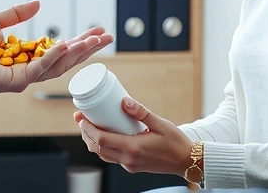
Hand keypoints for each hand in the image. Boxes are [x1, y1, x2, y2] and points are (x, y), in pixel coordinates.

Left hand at [0, 0, 113, 96]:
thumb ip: (17, 14)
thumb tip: (38, 3)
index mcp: (26, 57)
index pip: (58, 49)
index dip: (78, 40)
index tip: (96, 31)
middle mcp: (29, 70)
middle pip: (65, 59)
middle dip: (87, 48)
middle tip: (107, 36)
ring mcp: (25, 78)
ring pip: (59, 65)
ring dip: (79, 52)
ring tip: (96, 39)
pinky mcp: (17, 81)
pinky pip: (40, 68)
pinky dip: (54, 56)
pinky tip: (68, 44)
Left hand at [75, 96, 194, 176]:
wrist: (187, 161)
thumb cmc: (176, 142)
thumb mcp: (160, 124)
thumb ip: (141, 112)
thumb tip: (123, 101)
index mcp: (133, 148)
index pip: (101, 140)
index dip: (87, 128)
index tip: (81, 117)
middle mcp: (128, 159)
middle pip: (97, 148)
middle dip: (85, 134)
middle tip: (80, 118)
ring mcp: (130, 164)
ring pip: (103, 155)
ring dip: (92, 141)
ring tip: (88, 126)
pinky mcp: (132, 166)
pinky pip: (112, 157)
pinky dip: (103, 146)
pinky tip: (104, 135)